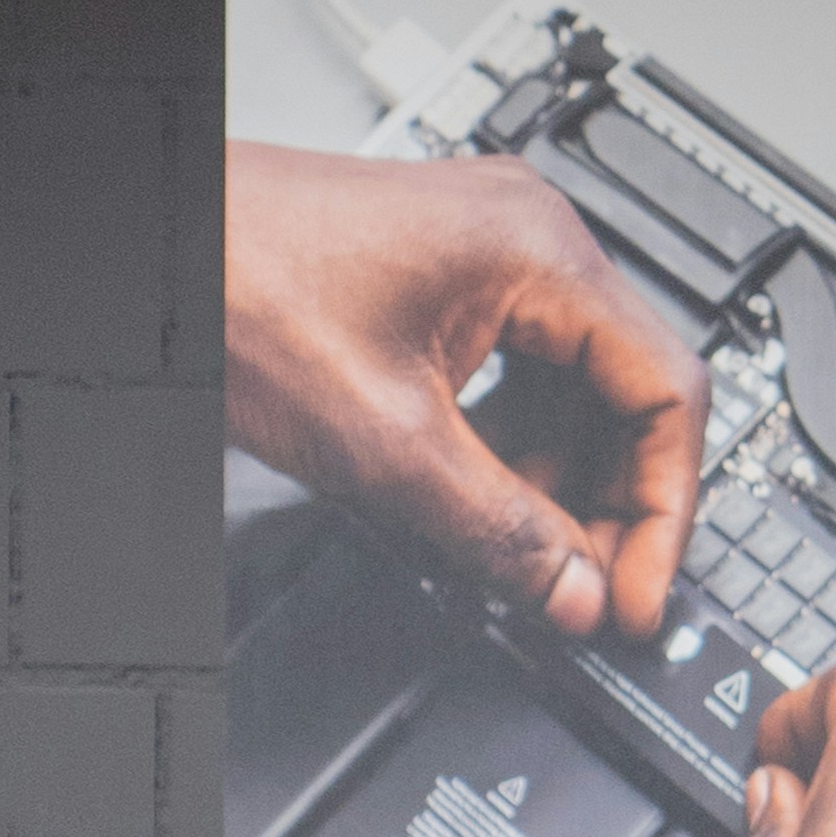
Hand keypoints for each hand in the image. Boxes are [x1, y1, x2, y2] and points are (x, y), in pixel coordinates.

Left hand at [225, 139, 702, 640]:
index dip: (667, 509)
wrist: (166, 245)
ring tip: (526, 563)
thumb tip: (575, 592)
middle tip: (586, 595)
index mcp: (542, 253)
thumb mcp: (390, 448)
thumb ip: (499, 531)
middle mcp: (532, 241)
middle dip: (614, 506)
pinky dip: (515, 454)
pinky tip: (485, 510)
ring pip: (574, 395)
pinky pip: (521, 379)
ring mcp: (493, 260)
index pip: (669, 390)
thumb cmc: (244, 291)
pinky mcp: (451, 286)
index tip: (641, 592)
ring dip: (561, 487)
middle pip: (628, 396)